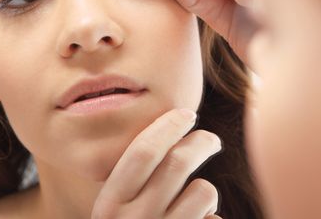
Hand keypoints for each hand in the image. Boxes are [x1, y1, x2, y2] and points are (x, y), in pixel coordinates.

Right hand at [91, 109, 222, 218]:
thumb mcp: (116, 215)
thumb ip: (133, 185)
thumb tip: (174, 139)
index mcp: (109, 207)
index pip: (139, 153)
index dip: (166, 127)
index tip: (187, 113)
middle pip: (177, 162)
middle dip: (201, 141)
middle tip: (211, 139)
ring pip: (203, 191)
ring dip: (207, 188)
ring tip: (199, 197)